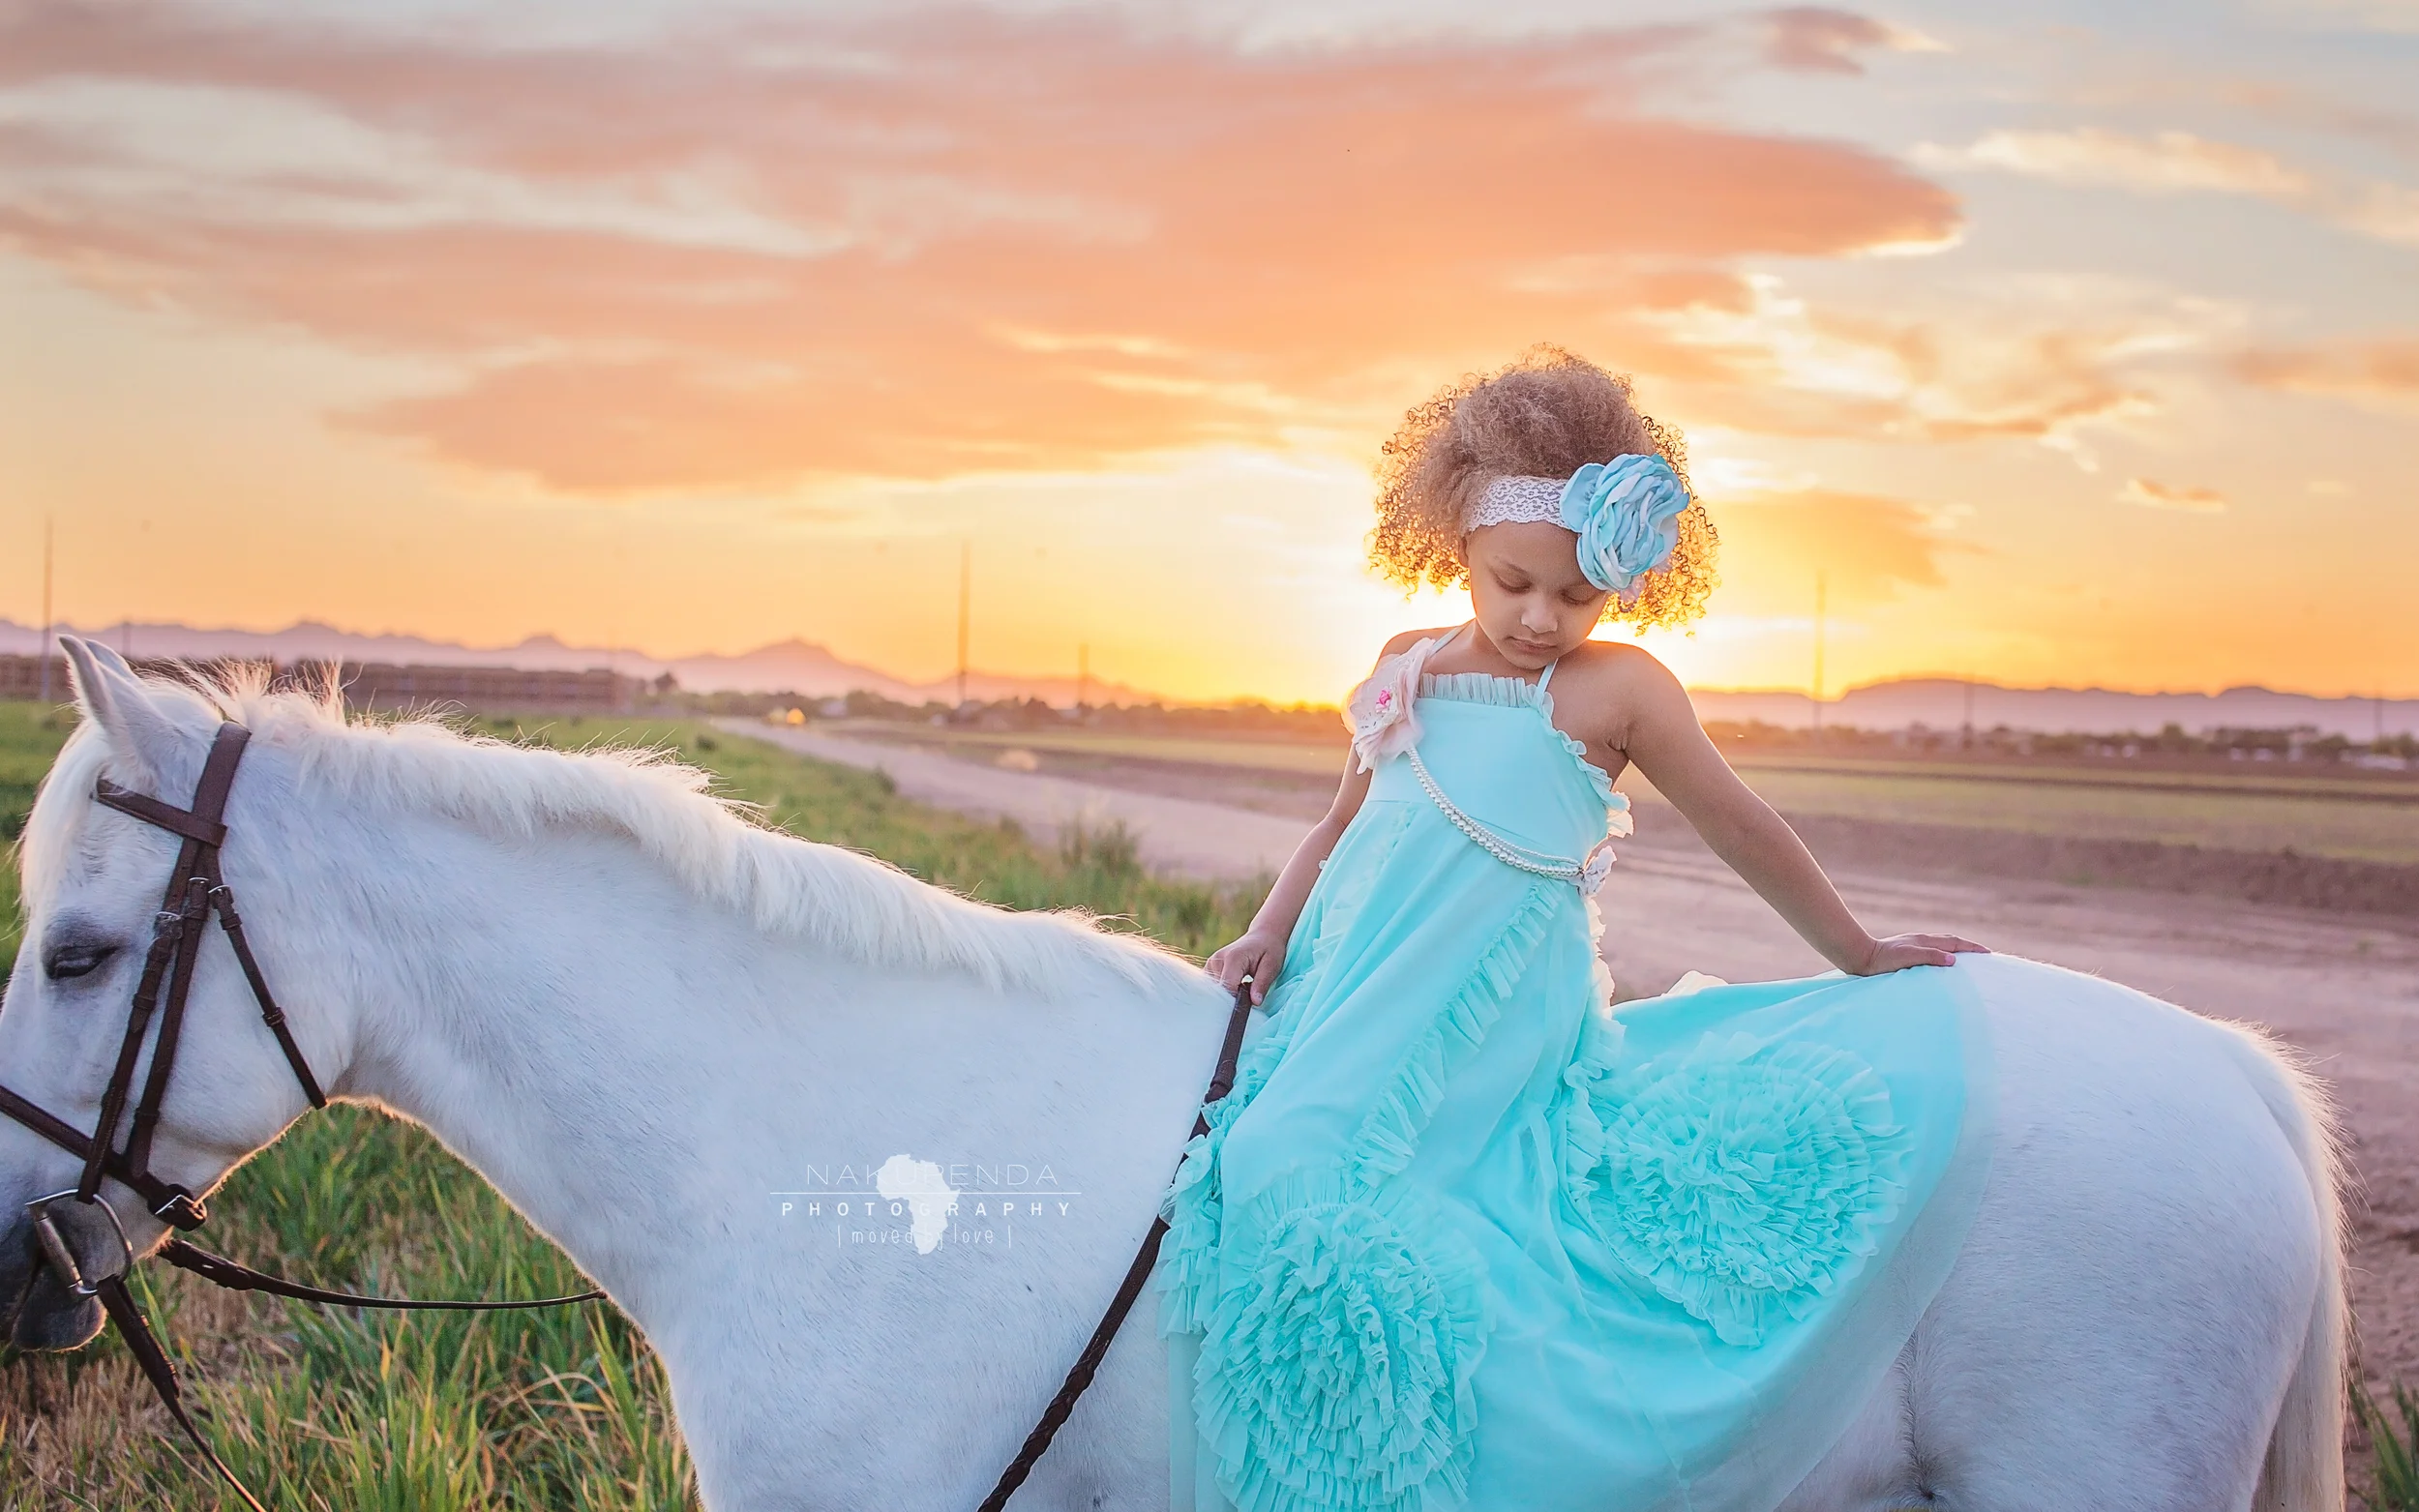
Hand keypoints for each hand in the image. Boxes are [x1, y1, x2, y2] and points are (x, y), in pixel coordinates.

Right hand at [1205, 929, 1286, 1004]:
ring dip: (1228, 995)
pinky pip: (1212, 986)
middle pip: (1219, 991)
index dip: (1236, 1002)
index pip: (1228, 987)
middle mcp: (1217, 960)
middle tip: (1249, 999)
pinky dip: (1223, 991)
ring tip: (1244, 989)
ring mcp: (1211, 963)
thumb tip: (1255, 1003)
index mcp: (1233, 958)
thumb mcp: (1272, 966)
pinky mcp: (1209, 967)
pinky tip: (1236, 988)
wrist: (1262, 936)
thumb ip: (1262, 984)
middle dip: (1232, 1000)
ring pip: (1214, 991)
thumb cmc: (1270, 950)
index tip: (1246, 1010)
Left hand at [1850, 932, 1990, 974]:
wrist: (1859, 958)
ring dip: (1956, 951)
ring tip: (1967, 960)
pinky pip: (1931, 953)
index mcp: (1924, 941)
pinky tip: (1940, 965)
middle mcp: (1920, 941)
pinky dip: (1942, 956)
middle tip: (1983, 955)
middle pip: (1950, 942)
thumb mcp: (1908, 958)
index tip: (1988, 953)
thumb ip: (1930, 957)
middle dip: (1968, 948)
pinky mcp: (1905, 954)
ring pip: (1940, 946)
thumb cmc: (1882, 960)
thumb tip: (1954, 960)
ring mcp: (1913, 946)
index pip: (1955, 943)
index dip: (1972, 948)